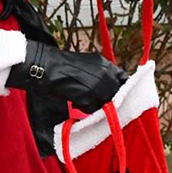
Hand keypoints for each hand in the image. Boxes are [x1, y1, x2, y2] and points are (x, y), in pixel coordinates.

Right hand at [6, 40, 127, 112]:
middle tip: (94, 100)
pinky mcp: (89, 95)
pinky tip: (75, 101)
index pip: (123, 78)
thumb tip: (110, 88)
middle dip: (108, 99)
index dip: (119, 88)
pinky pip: (93, 108)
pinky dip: (85, 108)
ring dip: (96, 105)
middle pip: (116, 93)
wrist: (47, 66)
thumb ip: (101, 74)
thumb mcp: (88, 64)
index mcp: (105, 63)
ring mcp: (98, 84)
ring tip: (81, 99)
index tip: (114, 95)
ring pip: (106, 103)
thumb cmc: (63, 66)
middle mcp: (105, 73)